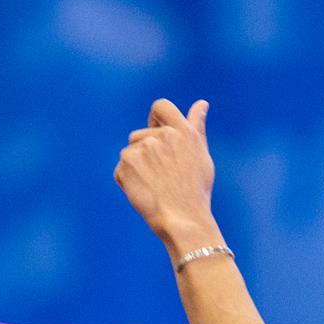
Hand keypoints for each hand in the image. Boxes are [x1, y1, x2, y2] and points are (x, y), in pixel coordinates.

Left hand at [114, 99, 217, 248]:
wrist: (183, 220)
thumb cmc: (195, 191)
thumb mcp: (201, 155)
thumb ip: (197, 127)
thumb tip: (202, 103)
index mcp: (182, 131)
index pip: (161, 106)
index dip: (155, 120)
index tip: (156, 134)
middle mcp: (162, 136)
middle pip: (140, 135)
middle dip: (145, 152)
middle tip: (160, 176)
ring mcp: (143, 149)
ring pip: (130, 152)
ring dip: (136, 166)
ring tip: (153, 186)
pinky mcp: (126, 164)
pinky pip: (121, 170)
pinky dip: (127, 181)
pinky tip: (143, 193)